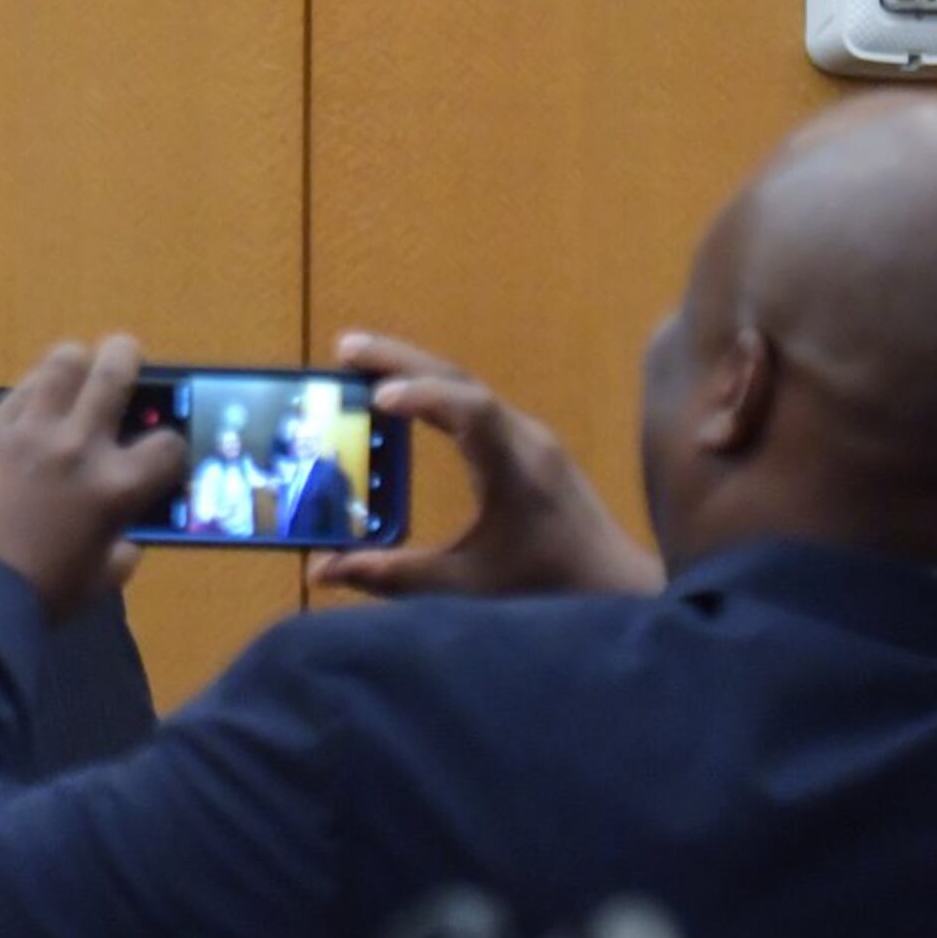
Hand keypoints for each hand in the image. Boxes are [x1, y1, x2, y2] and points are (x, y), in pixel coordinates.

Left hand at [0, 335, 191, 619]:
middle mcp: (80, 446)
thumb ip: (118, 557)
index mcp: (117, 487)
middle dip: (126, 357)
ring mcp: (30, 432)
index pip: (168, 444)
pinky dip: (32, 388)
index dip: (170, 445)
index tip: (159, 448)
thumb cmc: (36, 597)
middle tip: (124, 356)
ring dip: (74, 361)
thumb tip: (125, 544)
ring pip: (60, 364)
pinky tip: (33, 396)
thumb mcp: (95, 584)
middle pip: (114, 373)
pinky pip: (16, 391)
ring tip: (75, 368)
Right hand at [313, 331, 662, 601]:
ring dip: (414, 370)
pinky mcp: (529, 446)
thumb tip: (320, 570)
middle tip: (342, 348)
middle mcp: (526, 441)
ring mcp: (530, 438)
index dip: (423, 396)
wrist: (616, 586)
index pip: (472, 412)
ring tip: (357, 361)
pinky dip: (432, 393)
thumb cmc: (546, 589)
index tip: (377, 399)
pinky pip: (473, 405)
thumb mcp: (465, 587)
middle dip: (400, 360)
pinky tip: (401, 399)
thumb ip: (392, 576)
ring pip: (467, 388)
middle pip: (461, 382)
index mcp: (516, 471)